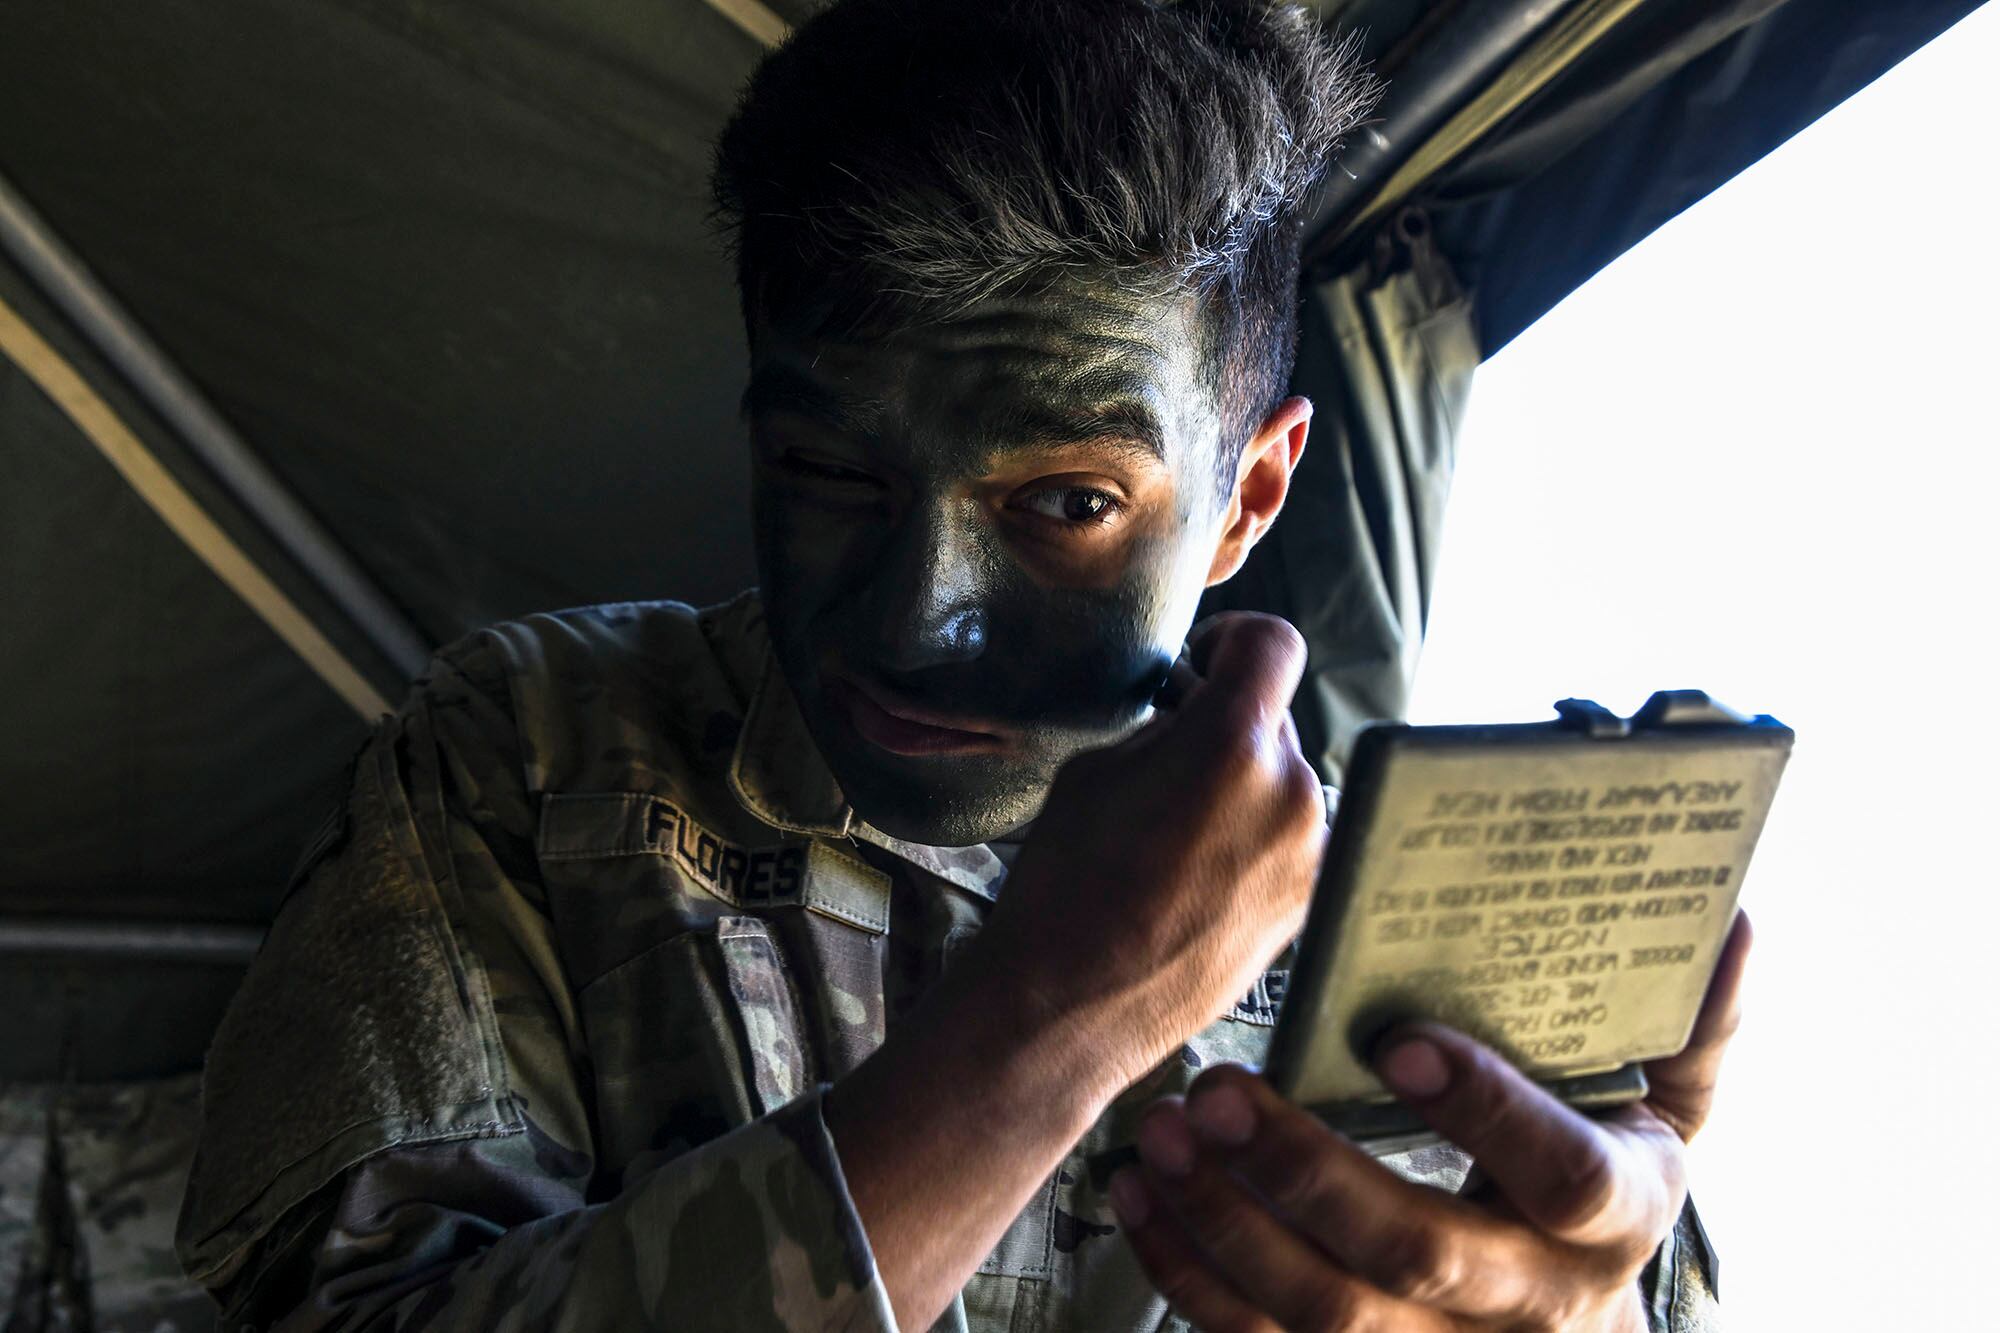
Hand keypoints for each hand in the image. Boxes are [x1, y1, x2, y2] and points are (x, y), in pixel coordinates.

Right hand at [970, 612, 1326, 1093]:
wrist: (1074, 1004)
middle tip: (1167, 760)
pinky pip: (1289, 837)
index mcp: (1234, 745)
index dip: (1235, 640)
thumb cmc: (1068, 883)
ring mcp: (1310, 853)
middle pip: (1274, 720)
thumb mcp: (1098, 769)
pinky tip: (1198, 872)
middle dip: (1225, 727)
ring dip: (1241, 786)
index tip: (1204, 663)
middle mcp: (1292, 793)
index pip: (1274, 645)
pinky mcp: (1311, 901)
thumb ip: (1166, 727)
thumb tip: (1197, 709)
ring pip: (1283, 782)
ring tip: (1177, 831)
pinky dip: (1253, 835)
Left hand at [1113, 910, 1752, 1330]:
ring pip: (1324, 1315)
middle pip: (1415, 1255)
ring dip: (1227, 1225)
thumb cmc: (1601, 1179)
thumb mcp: (1670, 1108)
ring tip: (1166, 1132)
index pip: (1558, 1173)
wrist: (1573, 1330)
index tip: (1396, 1040)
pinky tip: (1143, 1193)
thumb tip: (1733, 918)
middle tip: (1220, 1091)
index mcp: (1615, 1218)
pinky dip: (1189, 1271)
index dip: (1484, 1111)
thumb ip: (1697, 1023)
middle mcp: (1531, 1303)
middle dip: (1308, 1173)